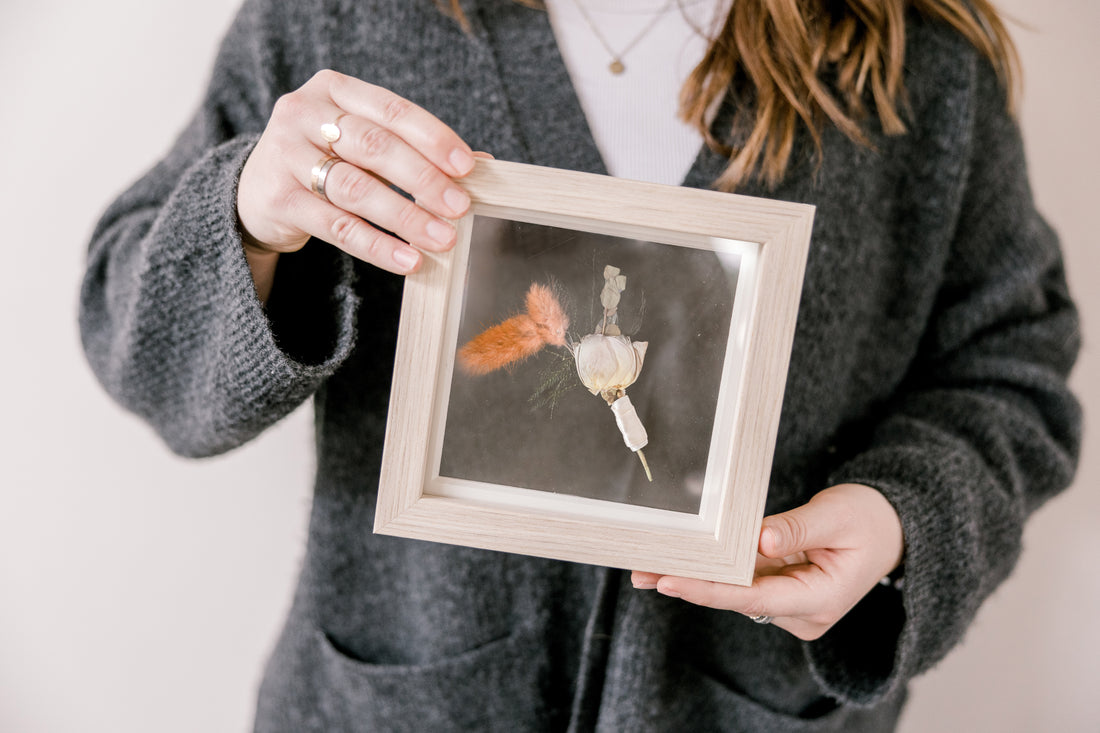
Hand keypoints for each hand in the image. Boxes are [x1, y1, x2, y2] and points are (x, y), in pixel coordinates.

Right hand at [236, 69, 477, 299]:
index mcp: (333, 89)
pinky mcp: (278, 199)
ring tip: (442, 239)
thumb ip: (414, 150)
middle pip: (374, 146)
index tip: (466, 166)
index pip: (391, 109)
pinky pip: (336, 226)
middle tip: (460, 207)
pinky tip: (408, 259)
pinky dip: (376, 245)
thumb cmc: (325, 161)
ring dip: (404, 216)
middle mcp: (303, 113)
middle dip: (423, 179)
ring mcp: (284, 155)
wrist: (254, 192)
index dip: (432, 137)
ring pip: (355, 188)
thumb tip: (482, 166)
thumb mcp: (363, 146)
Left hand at [631, 483, 903, 639]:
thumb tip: (760, 541)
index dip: (709, 590)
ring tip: (647, 566)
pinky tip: (679, 561)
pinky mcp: (784, 591)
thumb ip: (798, 528)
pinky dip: (713, 570)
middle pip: (737, 598)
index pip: (754, 598)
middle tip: (642, 572)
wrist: (893, 529)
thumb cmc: (869, 519)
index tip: (671, 581)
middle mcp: (803, 613)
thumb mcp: (837, 516)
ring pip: (735, 591)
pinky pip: (743, 581)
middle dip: (690, 584)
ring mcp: (792, 605)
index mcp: (821, 600)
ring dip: (695, 577)